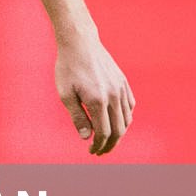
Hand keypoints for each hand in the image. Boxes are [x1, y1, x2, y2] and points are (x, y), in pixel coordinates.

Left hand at [55, 35, 132, 155]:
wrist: (80, 43)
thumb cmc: (68, 68)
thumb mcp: (65, 94)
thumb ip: (77, 117)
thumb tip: (86, 137)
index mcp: (98, 100)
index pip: (103, 132)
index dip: (98, 145)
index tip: (92, 151)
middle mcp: (114, 96)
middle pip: (119, 130)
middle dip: (110, 144)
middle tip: (101, 152)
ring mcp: (121, 89)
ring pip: (127, 119)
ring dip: (119, 134)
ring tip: (108, 141)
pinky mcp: (124, 82)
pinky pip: (130, 106)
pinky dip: (126, 118)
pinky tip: (117, 123)